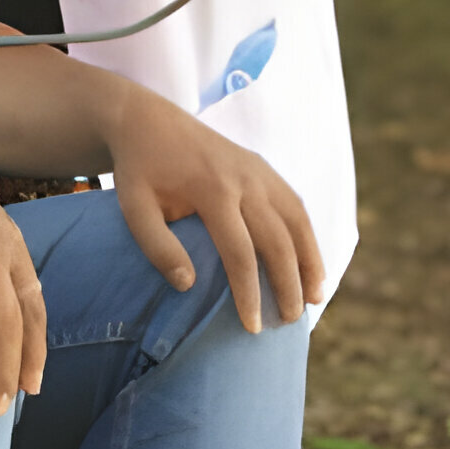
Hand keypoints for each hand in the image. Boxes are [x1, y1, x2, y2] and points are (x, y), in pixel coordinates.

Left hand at [104, 90, 323, 331]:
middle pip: (278, 240)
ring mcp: (259, 171)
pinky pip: (295, 205)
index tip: (252, 327)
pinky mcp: (263, 168)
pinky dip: (307, 235)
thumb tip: (188, 285)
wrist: (150, 121)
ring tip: (315, 297)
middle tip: (290, 322)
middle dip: (288, 284)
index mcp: (213, 190)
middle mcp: (245, 179)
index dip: (250, 293)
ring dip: (310, 260)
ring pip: (297, 221)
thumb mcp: (134, 207)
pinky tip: (311, 262)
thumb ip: (158, 247)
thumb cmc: (140, 171)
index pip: (240, 253)